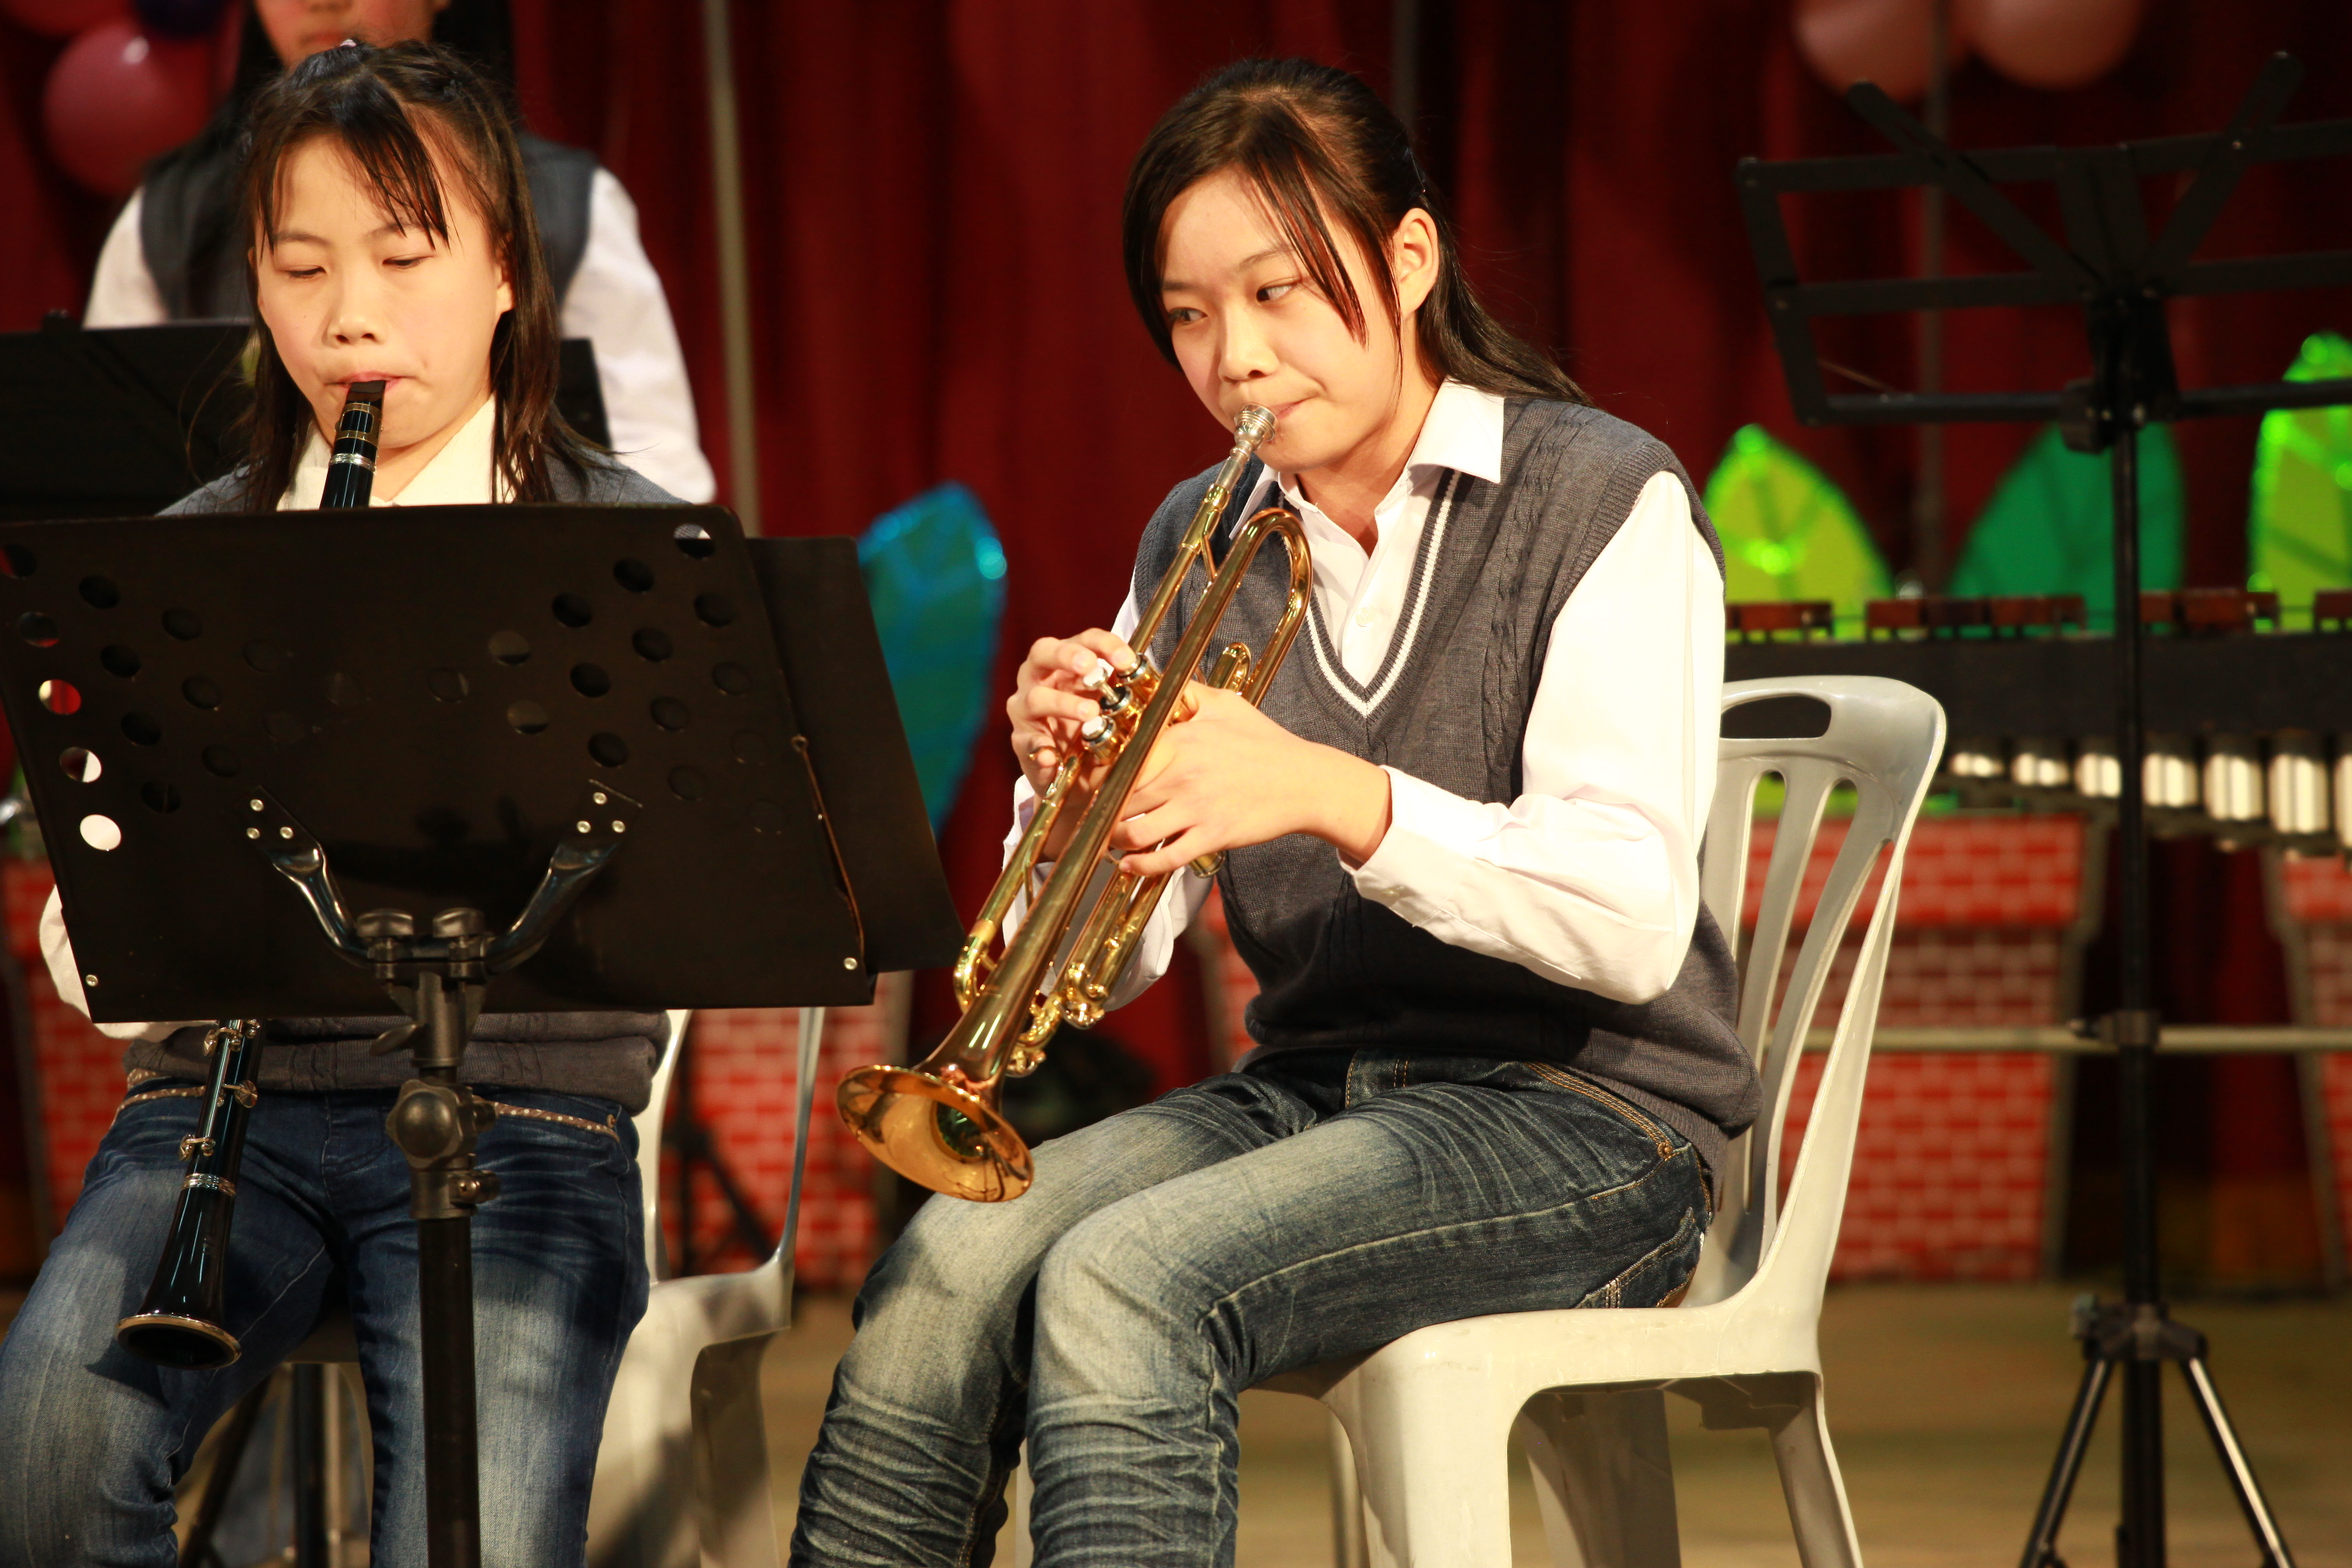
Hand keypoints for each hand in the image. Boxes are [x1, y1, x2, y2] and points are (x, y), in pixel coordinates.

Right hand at [1007, 628, 1136, 795]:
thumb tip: (1163, 687)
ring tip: (1089, 713)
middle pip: (1043, 652)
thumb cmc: (1091, 724)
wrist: (1070, 769)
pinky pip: (1028, 743)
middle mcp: (1039, 678)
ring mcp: (1026, 709)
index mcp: (1065, 663)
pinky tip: (1052, 757)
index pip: (1083, 640)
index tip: (1126, 660)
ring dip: (1063, 702)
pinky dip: (1040, 749)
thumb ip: (1128, 691)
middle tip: (1090, 668)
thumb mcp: (1110, 702)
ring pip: (1036, 697)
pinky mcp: (1023, 742)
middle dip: (1067, 655)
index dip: (1104, 644)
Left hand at [1107, 685, 1392, 876]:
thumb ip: (1187, 692)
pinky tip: (1131, 864)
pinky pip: (1165, 858)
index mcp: (1177, 741)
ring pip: (1134, 832)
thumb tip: (1157, 679)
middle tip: (1091, 815)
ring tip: (1111, 840)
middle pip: (1119, 799)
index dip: (1096, 774)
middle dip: (1099, 810)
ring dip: (1116, 840)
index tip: (1087, 782)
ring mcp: (1196, 808)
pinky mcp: (1212, 837)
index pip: (1120, 760)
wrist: (1304, 780)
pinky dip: (1141, 865)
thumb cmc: (1264, 740)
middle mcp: (1181, 775)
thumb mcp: (1225, 704)